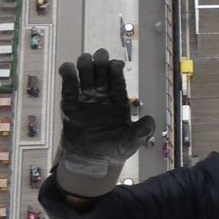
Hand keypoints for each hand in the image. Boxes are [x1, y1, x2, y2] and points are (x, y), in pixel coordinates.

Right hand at [56, 48, 154, 195]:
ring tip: (85, 61)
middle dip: (100, 61)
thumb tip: (151, 120)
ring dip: (84, 64)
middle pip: (101, 72)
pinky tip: (67, 69)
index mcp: (118, 100)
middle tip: (100, 56)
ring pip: (85, 75)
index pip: (117, 80)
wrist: (91, 162)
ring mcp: (85, 98)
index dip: (116, 69)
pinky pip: (68, 88)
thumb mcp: (130, 143)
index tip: (116, 65)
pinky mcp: (70, 105)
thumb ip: (140, 132)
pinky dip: (67, 76)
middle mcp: (102, 95)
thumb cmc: (113, 151)